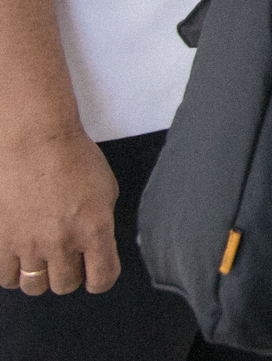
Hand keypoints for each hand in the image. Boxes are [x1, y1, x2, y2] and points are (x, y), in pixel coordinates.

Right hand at [3, 125, 119, 295]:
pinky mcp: (0, 241)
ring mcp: (28, 244)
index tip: (95, 274)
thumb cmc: (71, 156)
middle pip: (66, 285)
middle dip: (69, 273)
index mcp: (95, 228)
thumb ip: (101, 224)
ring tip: (41, 256)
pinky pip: (6, 277)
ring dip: (40, 274)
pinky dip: (13, 272)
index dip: (100, 279)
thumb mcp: (105, 190)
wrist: (34, 140)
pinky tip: (19, 256)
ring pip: (34, 286)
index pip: (102, 278)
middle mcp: (61, 241)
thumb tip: (97, 248)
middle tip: (66, 257)